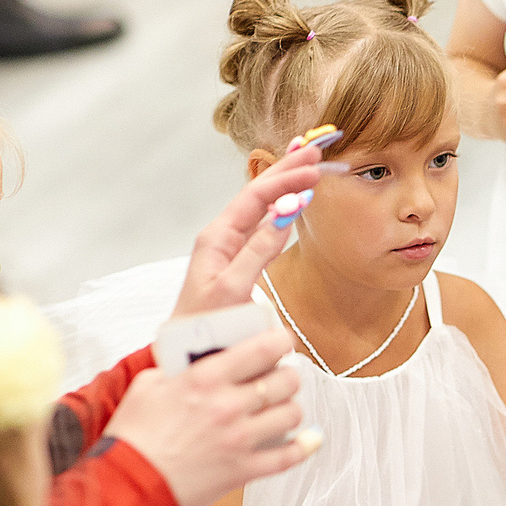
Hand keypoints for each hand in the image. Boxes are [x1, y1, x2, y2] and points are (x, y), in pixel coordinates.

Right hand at [105, 327, 313, 505]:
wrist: (127, 481)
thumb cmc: (133, 436)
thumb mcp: (148, 385)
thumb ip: (178, 370)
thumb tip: (193, 363)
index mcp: (205, 379)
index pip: (261, 348)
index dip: (281, 341)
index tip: (282, 341)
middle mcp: (228, 405)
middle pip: (285, 381)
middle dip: (288, 376)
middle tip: (282, 377)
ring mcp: (239, 439)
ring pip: (292, 415)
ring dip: (292, 408)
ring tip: (283, 407)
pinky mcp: (243, 469)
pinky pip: (288, 456)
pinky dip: (305, 447)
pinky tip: (311, 439)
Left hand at [174, 143, 324, 317]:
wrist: (189, 354)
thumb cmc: (206, 327)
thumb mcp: (232, 289)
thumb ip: (257, 252)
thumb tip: (284, 217)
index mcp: (217, 238)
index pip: (256, 197)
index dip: (286, 179)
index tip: (314, 168)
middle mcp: (223, 238)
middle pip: (258, 194)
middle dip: (287, 171)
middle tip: (315, 151)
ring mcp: (231, 250)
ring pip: (262, 208)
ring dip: (286, 185)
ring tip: (308, 166)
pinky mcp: (240, 264)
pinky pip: (264, 228)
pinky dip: (282, 211)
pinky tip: (293, 203)